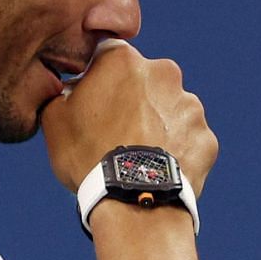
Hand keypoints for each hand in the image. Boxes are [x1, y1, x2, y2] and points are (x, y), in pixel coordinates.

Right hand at [41, 41, 217, 194]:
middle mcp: (163, 73)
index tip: (94, 104)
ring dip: (157, 126)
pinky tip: (158, 170)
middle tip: (116, 134)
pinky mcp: (206, 137)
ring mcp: (190, 105)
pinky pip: (188, 140)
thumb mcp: (54, 119)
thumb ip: (62, 92)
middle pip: (144, 82)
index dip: (99, 81)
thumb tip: (69, 92)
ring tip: (139, 157)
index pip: (108, 58)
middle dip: (132, 101)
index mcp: (123, 60)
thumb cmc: (88, 157)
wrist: (133, 201)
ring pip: (170, 111)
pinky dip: (176, 152)